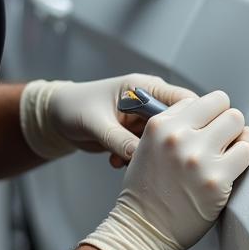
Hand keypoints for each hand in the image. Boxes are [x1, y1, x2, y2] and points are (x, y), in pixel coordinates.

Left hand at [19, 74, 197, 162]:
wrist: (55, 118)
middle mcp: (148, 102)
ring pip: (163, 141)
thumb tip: (141, 157)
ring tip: (125, 162)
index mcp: (144, 87)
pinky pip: (147, 150)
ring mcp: (143, 120)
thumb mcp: (96, 123)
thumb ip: (119, 140)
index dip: (192, 119)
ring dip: (148, 155)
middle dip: (168, 143)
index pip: (183, 99)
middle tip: (155, 160)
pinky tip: (116, 162)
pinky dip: (136, 159)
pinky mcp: (136, 135)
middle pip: (177, 123)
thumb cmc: (73, 108)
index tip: (188, 141)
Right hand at [80, 91, 248, 249]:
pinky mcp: (217, 180)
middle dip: (225, 122)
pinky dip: (243, 157)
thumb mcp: (147, 146)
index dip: (208, 114)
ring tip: (228, 151)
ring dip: (237, 137)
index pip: (201, 100)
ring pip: (238, 123)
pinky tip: (232, 166)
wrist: (144, 230)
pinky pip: (246, 152)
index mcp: (160, 126)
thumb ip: (175, 126)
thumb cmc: (146, 192)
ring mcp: (198, 158)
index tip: (208, 127)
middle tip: (222, 139)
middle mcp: (178, 137)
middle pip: (223, 106)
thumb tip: (210, 114)